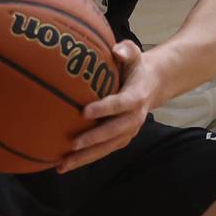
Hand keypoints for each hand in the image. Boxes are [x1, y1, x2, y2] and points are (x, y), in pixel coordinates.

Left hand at [61, 41, 156, 172]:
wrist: (152, 84)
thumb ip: (126, 50)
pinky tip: (65, 163)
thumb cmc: (135, 66)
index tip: (84, 111)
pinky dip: (86, 159)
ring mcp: (129, 131)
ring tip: (63, 165)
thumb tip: (116, 50)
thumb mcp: (134, 54)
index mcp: (137, 96)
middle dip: (94, 139)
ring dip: (86, 157)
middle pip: (114, 132)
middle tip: (73, 144)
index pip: (121, 104)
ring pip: (108, 148)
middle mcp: (135, 117)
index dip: (105, 109)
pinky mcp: (122, 139)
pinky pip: (104, 151)